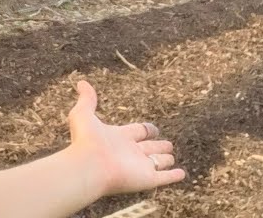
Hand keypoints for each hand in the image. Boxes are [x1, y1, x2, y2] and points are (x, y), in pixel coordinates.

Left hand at [65, 80, 186, 197]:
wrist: (89, 167)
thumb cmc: (86, 141)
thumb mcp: (84, 114)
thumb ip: (87, 99)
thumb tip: (81, 82)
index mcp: (119, 137)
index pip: (138, 132)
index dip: (146, 130)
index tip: (153, 129)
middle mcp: (130, 153)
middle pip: (149, 148)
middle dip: (158, 146)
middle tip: (169, 145)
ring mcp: (139, 167)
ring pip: (157, 162)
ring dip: (165, 160)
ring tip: (172, 157)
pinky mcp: (147, 179)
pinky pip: (164, 178)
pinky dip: (174, 176)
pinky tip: (182, 174)